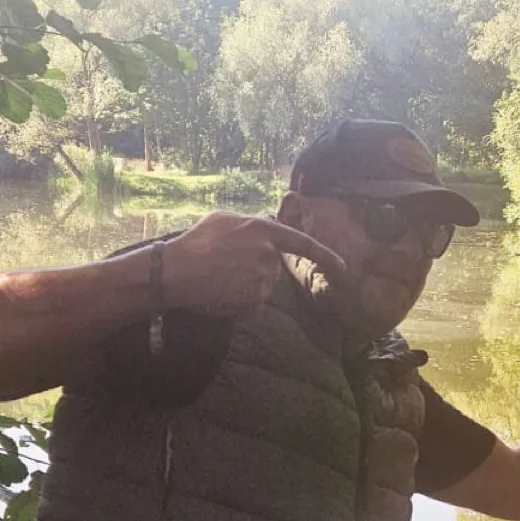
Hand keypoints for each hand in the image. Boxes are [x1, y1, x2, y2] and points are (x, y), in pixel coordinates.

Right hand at [160, 212, 344, 315]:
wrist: (175, 270)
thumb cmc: (194, 242)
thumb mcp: (222, 219)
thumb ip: (248, 224)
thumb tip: (258, 230)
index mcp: (263, 228)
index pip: (302, 243)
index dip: (324, 255)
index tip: (342, 266)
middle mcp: (268, 251)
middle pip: (274, 267)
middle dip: (255, 269)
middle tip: (225, 267)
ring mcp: (263, 275)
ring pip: (263, 285)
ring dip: (246, 285)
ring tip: (219, 278)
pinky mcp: (255, 296)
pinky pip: (253, 301)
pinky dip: (240, 299)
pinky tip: (220, 291)